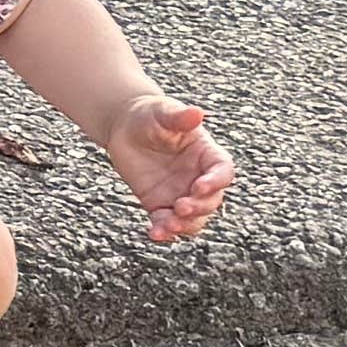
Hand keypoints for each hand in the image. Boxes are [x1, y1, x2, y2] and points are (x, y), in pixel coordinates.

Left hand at [104, 90, 232, 240]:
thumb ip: (179, 116)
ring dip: (185, 226)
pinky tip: (155, 234)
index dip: (216, 182)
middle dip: (199, 207)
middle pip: (211, 201)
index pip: (222, 172)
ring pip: (194, 219)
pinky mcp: (160, 204)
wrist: (124, 127)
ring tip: (168, 226)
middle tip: (180, 207)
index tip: (200, 187)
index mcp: (208, 155)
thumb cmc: (150, 115)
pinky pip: (167, 223)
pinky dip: (164, 231)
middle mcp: (199, 178)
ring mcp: (181, 194)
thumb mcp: (162, 112)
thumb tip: (197, 113)